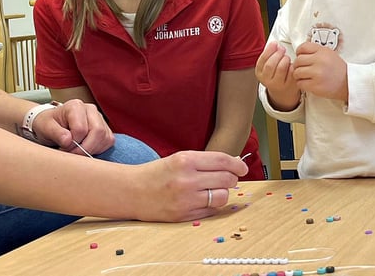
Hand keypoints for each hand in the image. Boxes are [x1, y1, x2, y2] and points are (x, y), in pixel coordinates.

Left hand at [31, 99, 113, 155]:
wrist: (52, 123)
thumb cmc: (48, 124)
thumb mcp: (45, 127)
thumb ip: (56, 133)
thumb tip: (68, 140)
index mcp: (75, 106)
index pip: (81, 129)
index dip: (73, 143)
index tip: (63, 148)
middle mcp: (90, 110)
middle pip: (98, 131)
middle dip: (85, 148)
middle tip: (72, 154)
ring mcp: (99, 118)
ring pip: (105, 137)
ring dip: (91, 150)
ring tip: (76, 151)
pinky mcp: (105, 128)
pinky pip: (108, 141)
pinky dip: (98, 149)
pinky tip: (85, 149)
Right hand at [132, 151, 248, 221]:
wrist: (132, 191)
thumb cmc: (156, 173)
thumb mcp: (179, 159)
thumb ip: (204, 162)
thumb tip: (232, 167)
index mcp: (186, 161)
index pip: (223, 160)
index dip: (237, 164)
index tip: (242, 167)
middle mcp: (187, 180)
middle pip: (226, 179)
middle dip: (232, 179)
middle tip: (229, 178)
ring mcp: (186, 200)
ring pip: (222, 197)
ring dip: (224, 193)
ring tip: (216, 190)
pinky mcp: (184, 216)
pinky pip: (211, 211)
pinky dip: (213, 206)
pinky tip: (206, 200)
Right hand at [256, 42, 299, 110]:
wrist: (283, 91)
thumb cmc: (276, 74)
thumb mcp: (268, 65)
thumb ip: (269, 55)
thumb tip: (275, 44)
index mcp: (260, 73)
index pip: (262, 60)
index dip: (269, 50)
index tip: (275, 44)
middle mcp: (267, 80)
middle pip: (271, 64)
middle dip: (277, 54)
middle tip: (282, 49)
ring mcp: (277, 84)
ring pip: (281, 68)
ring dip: (285, 59)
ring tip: (286, 57)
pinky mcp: (289, 85)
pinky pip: (291, 72)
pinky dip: (292, 65)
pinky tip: (291, 64)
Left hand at [292, 41, 347, 101]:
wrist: (348, 83)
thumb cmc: (338, 69)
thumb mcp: (329, 54)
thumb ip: (315, 51)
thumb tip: (299, 52)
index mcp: (322, 52)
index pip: (302, 47)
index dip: (299, 52)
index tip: (300, 56)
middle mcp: (319, 61)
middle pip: (298, 60)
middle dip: (298, 65)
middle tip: (303, 68)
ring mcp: (317, 74)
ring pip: (297, 72)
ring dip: (298, 75)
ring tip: (305, 76)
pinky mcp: (315, 86)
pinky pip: (300, 83)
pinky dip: (302, 84)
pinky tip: (308, 83)